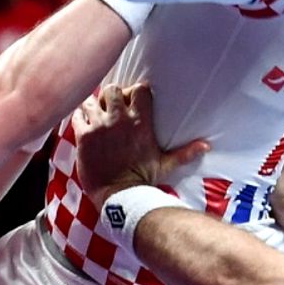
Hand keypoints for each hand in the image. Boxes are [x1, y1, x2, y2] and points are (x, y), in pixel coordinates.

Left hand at [73, 82, 209, 202]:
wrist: (118, 195)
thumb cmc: (142, 179)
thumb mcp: (165, 163)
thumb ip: (185, 152)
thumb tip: (206, 146)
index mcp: (141, 122)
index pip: (139, 88)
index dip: (133, 91)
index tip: (130, 101)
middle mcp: (120, 120)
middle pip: (111, 89)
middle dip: (110, 96)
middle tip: (109, 108)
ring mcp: (100, 126)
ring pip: (91, 99)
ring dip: (92, 105)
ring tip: (95, 116)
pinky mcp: (84, 136)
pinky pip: (77, 114)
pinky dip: (79, 117)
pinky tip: (83, 125)